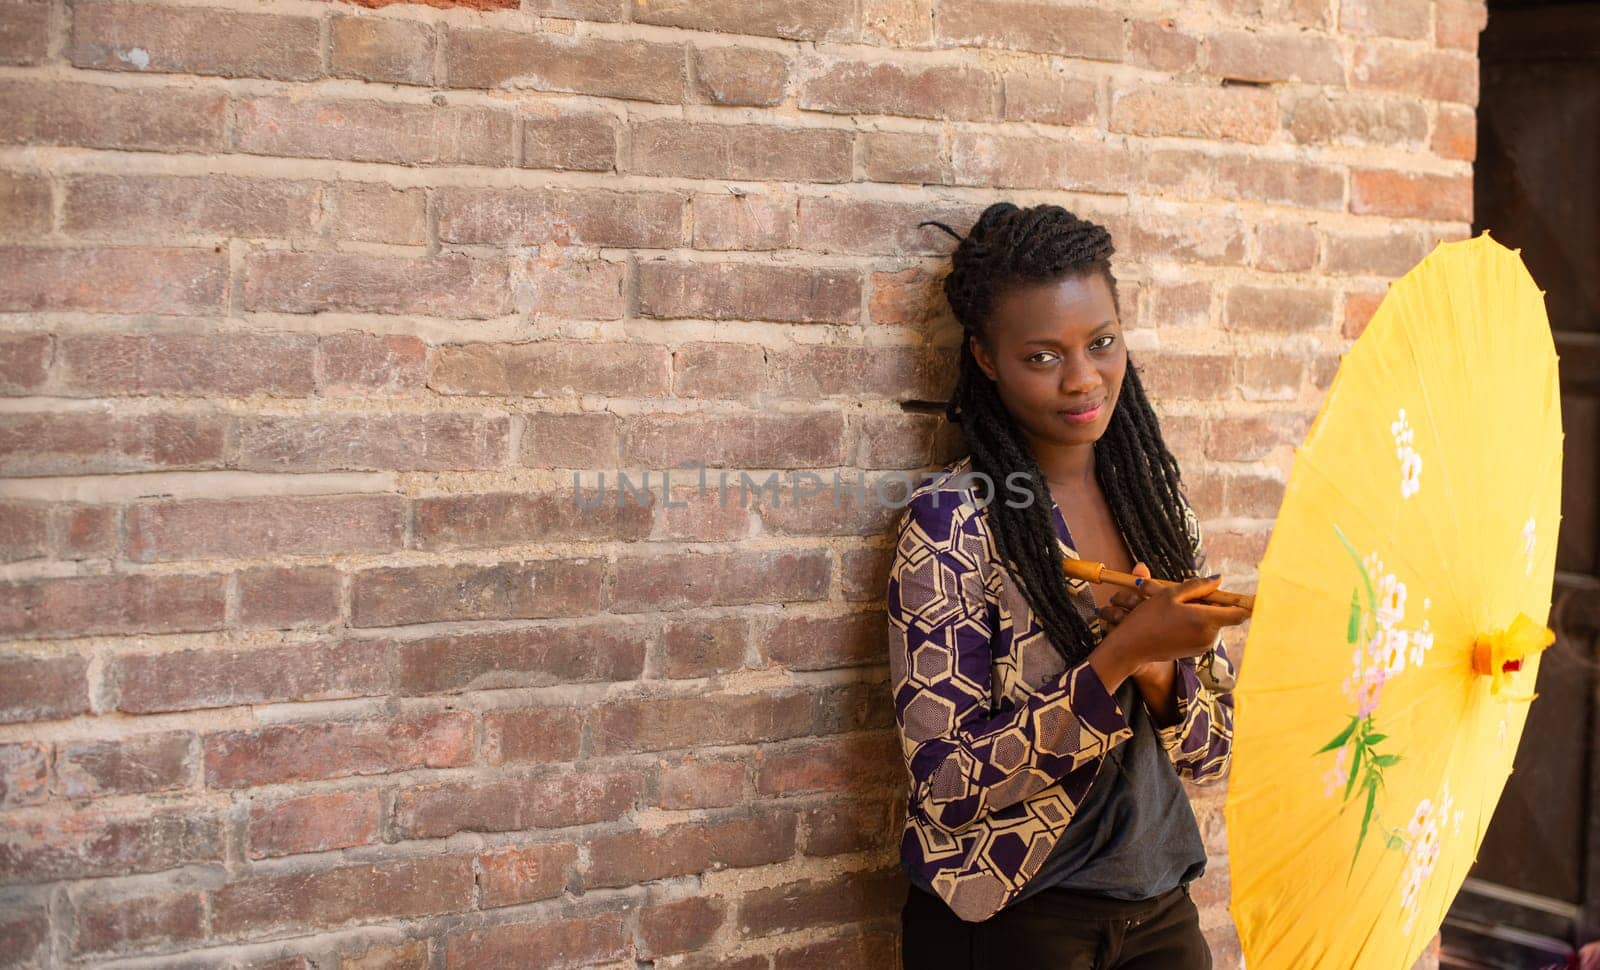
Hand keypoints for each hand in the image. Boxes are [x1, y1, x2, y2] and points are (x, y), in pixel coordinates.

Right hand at [1089, 570, 1249, 690]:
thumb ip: (1197, 586)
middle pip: (1222, 614)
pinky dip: (1194, 622)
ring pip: (1211, 622)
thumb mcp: (1170, 594)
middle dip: (1210, 602)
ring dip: (1199, 612)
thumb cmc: (1148, 618)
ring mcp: (1203, 646)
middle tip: (1185, 595)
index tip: (1258, 597)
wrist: (1131, 647)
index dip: (1248, 603)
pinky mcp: (1195, 651)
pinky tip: (1172, 620)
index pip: (1239, 612)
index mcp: (1206, 620)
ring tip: (1174, 607)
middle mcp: (1209, 636)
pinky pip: (1202, 631)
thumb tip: (1218, 580)